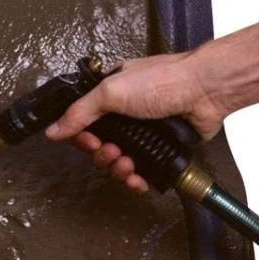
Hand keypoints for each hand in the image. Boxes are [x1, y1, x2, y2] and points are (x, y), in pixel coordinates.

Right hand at [45, 52, 225, 191]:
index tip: (88, 141)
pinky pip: (141, 170)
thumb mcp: (112, 92)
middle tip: (112, 151)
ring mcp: (144, 133)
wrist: (205, 91)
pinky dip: (136, 178)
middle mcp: (125, 114)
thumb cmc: (165, 80)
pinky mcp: (160, 148)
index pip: (84, 123)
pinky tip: (137, 179)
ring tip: (127, 163)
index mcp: (110, 95)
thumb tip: (54, 129)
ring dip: (118, 168)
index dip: (82, 137)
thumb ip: (80, 112)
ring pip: (119, 161)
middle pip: (100, 146)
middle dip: (103, 154)